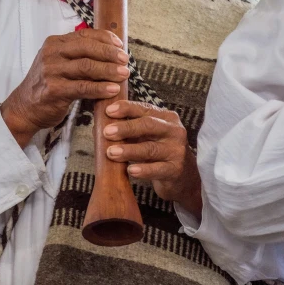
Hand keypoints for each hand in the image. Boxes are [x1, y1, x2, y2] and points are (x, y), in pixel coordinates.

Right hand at [1, 29, 128, 147]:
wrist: (25, 108)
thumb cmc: (47, 85)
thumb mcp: (59, 63)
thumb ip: (78, 55)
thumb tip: (112, 52)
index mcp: (54, 43)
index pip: (84, 35)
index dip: (105, 39)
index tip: (120, 45)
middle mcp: (51, 54)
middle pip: (87, 48)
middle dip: (110, 53)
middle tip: (125, 60)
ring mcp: (51, 71)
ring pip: (87, 67)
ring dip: (109, 70)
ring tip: (124, 74)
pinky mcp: (54, 90)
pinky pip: (83, 87)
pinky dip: (100, 88)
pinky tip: (113, 90)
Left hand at [103, 100, 201, 216]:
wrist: (183, 176)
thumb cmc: (159, 152)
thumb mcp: (147, 136)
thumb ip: (129, 129)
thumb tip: (100, 125)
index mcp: (166, 118)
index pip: (144, 109)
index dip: (126, 108)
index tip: (108, 111)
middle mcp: (174, 131)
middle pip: (148, 126)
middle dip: (126, 128)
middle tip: (107, 132)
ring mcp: (176, 151)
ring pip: (150, 148)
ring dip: (129, 150)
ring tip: (111, 152)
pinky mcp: (176, 170)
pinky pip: (157, 169)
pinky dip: (143, 170)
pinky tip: (130, 170)